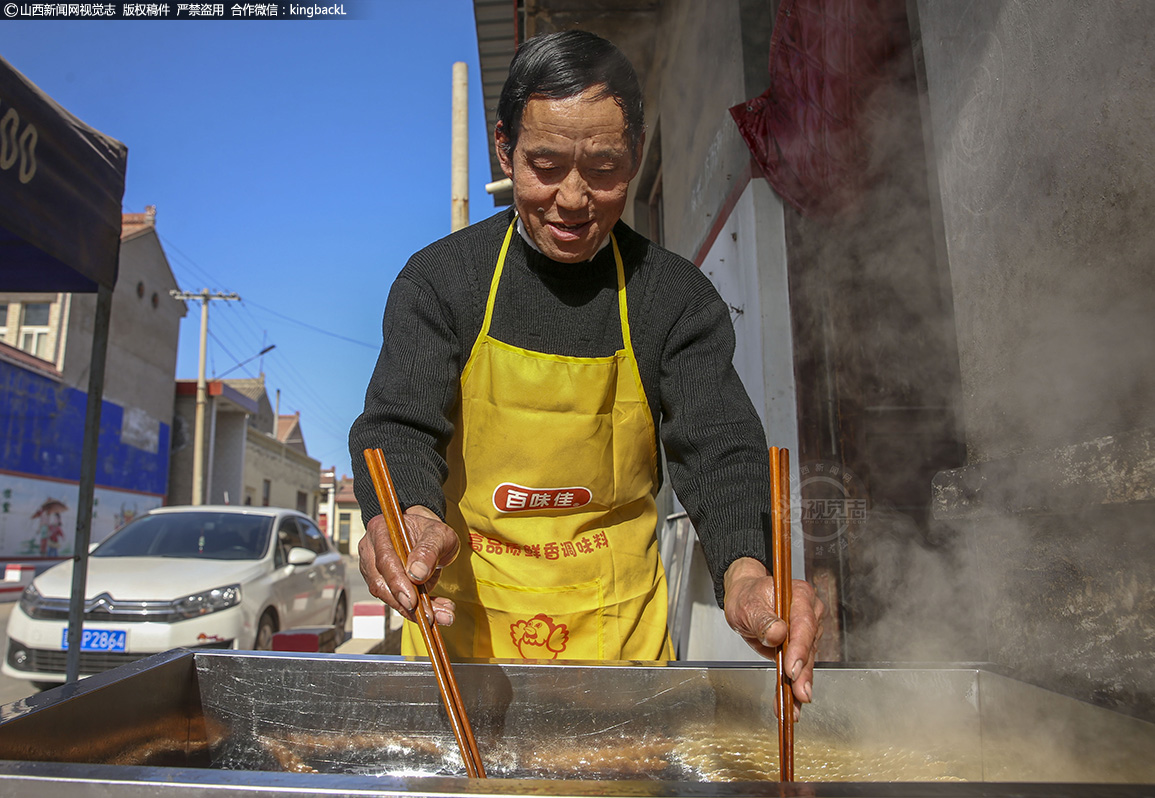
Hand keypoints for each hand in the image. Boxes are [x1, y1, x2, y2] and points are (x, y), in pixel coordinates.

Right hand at [358, 506, 459, 625]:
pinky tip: (436, 611)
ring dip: (413, 611)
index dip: (397, 582)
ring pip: (387, 596)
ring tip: (440, 615)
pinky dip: (417, 610)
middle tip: (429, 615)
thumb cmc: (430, 532)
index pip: (384, 560)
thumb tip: (417, 573)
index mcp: (380, 530)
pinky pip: (396, 600)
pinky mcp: (383, 584)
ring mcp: (374, 568)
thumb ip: (429, 550)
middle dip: (405, 603)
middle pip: (381, 582)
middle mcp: (371, 550)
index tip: (412, 600)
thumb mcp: (438, 534)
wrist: (429, 538)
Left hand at [723, 557, 824, 718]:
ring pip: (806, 662)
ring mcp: (808, 632)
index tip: (792, 668)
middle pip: (809, 646)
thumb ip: (762, 619)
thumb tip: (777, 633)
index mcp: (800, 597)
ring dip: (799, 686)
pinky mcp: (801, 648)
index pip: (804, 624)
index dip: (800, 648)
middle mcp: (810, 614)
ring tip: (792, 707)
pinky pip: (799, 669)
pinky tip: (791, 705)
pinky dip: (793, 687)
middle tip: (799, 694)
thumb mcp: (748, 605)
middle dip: (803, 674)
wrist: (746, 599)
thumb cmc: (747, 597)